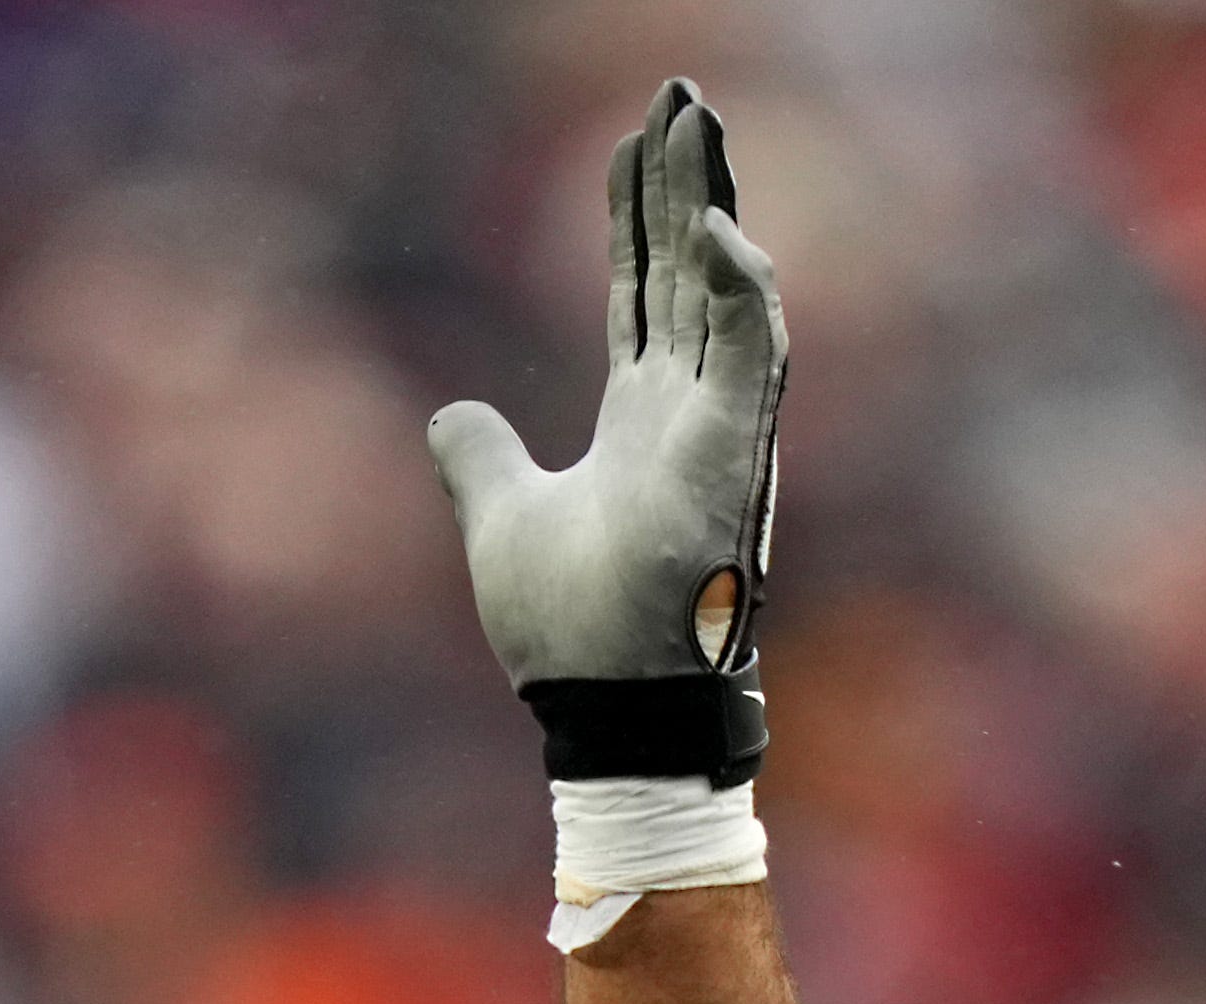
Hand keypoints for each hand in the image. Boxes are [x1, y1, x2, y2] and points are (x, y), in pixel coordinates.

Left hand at [424, 81, 785, 784]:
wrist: (602, 703)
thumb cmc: (568, 632)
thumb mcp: (501, 520)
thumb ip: (480, 460)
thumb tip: (451, 414)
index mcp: (640, 422)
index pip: (645, 293)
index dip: (638, 216)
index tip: (637, 143)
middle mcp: (689, 415)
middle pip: (689, 270)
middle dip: (686, 182)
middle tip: (683, 98)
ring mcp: (718, 431)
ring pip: (726, 291)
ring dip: (716, 206)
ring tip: (703, 125)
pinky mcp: (735, 456)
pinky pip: (753, 354)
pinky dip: (743, 290)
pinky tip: (719, 227)